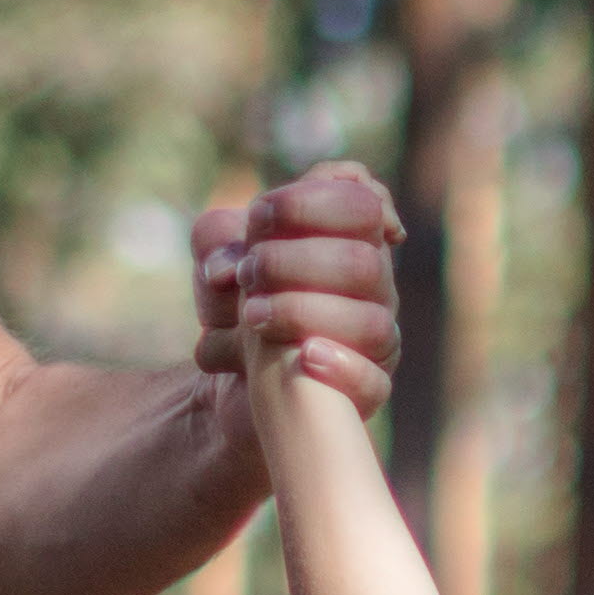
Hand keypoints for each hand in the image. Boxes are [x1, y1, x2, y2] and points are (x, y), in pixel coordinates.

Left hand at [204, 158, 402, 416]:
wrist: (228, 384)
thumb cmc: (235, 310)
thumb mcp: (217, 262)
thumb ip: (218, 238)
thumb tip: (230, 267)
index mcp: (350, 241)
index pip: (363, 204)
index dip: (311, 203)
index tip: (260, 215)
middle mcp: (373, 288)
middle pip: (365, 262)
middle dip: (295, 260)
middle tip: (248, 272)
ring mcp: (376, 341)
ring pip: (372, 323)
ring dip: (304, 312)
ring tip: (250, 316)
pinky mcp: (367, 391)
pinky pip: (373, 382)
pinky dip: (342, 366)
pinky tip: (304, 356)